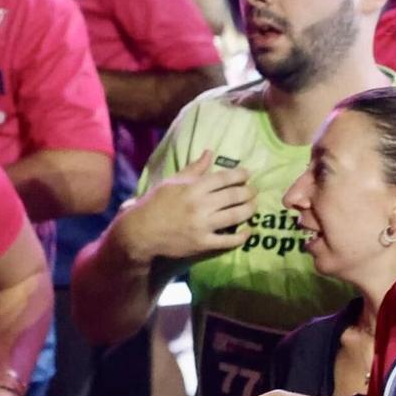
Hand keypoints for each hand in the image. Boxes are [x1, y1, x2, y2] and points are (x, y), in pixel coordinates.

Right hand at [125, 153, 254, 262]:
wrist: (141, 231)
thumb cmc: (156, 203)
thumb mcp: (173, 181)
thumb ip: (194, 168)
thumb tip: (210, 152)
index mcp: (194, 188)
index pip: (224, 178)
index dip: (240, 175)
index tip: (248, 174)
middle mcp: (201, 205)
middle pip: (234, 195)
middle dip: (249, 192)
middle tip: (254, 191)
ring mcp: (203, 225)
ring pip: (236, 216)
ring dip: (249, 210)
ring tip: (254, 206)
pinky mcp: (203, 243)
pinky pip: (228, 241)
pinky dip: (242, 236)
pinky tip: (248, 231)